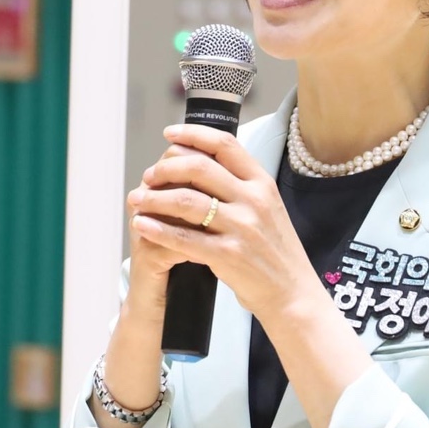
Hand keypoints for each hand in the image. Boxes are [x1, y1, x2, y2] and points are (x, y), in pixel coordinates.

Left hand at [126, 125, 318, 321]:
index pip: (224, 145)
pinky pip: (183, 237)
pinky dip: (157, 229)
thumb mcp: (268, 208)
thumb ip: (241, 186)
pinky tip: (142, 225)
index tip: (169, 135)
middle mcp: (253, 200)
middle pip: (199, 168)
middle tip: (148, 176)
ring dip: (154, 198)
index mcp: (262, 183)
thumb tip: (202, 164)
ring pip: (185, 201)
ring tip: (136, 200)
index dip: (193, 134)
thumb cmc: (275, 251)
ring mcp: (242, 227)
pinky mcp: (228, 255)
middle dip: (166, 168)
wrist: (292, 292)